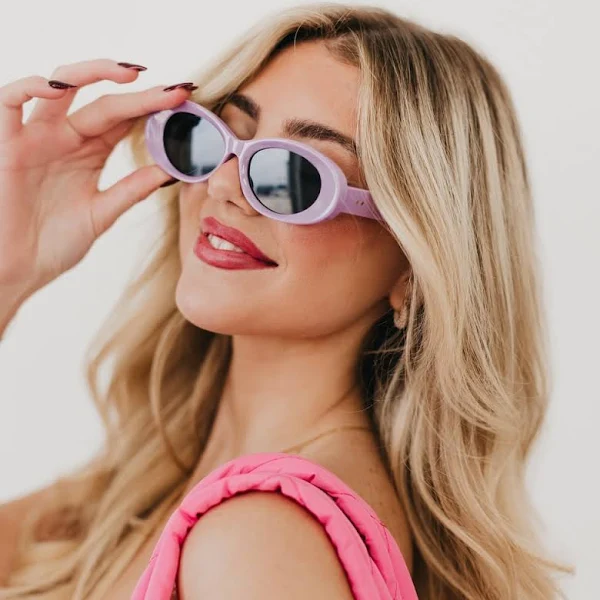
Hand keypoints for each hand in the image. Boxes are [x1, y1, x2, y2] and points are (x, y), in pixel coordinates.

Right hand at [0, 58, 192, 294]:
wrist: (17, 269)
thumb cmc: (54, 243)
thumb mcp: (101, 213)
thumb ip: (131, 189)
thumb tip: (171, 170)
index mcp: (90, 152)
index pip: (125, 120)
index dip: (153, 108)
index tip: (185, 102)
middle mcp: (66, 138)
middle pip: (105, 103)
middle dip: (141, 94)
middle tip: (175, 91)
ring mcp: (37, 138)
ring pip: (62, 86)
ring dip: (94, 73)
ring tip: (131, 75)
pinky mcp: (7, 144)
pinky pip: (10, 102)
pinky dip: (30, 87)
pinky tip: (59, 87)